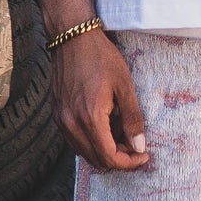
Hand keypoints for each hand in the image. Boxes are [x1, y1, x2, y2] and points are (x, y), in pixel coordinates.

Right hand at [50, 28, 148, 170]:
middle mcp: (71, 123)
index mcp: (89, 117)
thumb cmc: (100, 57)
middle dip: (118, 159)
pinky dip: (92, 140)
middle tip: (135, 145)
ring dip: (105, 150)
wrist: (72, 38)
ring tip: (122, 131)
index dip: (128, 162)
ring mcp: (61, 120)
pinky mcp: (57, 115)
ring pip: (84, 152)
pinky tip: (106, 124)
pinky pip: (75, 140)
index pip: (108, 157)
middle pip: (96, 160)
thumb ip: (132, 119)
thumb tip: (139, 147)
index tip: (143, 156)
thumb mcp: (124, 85)